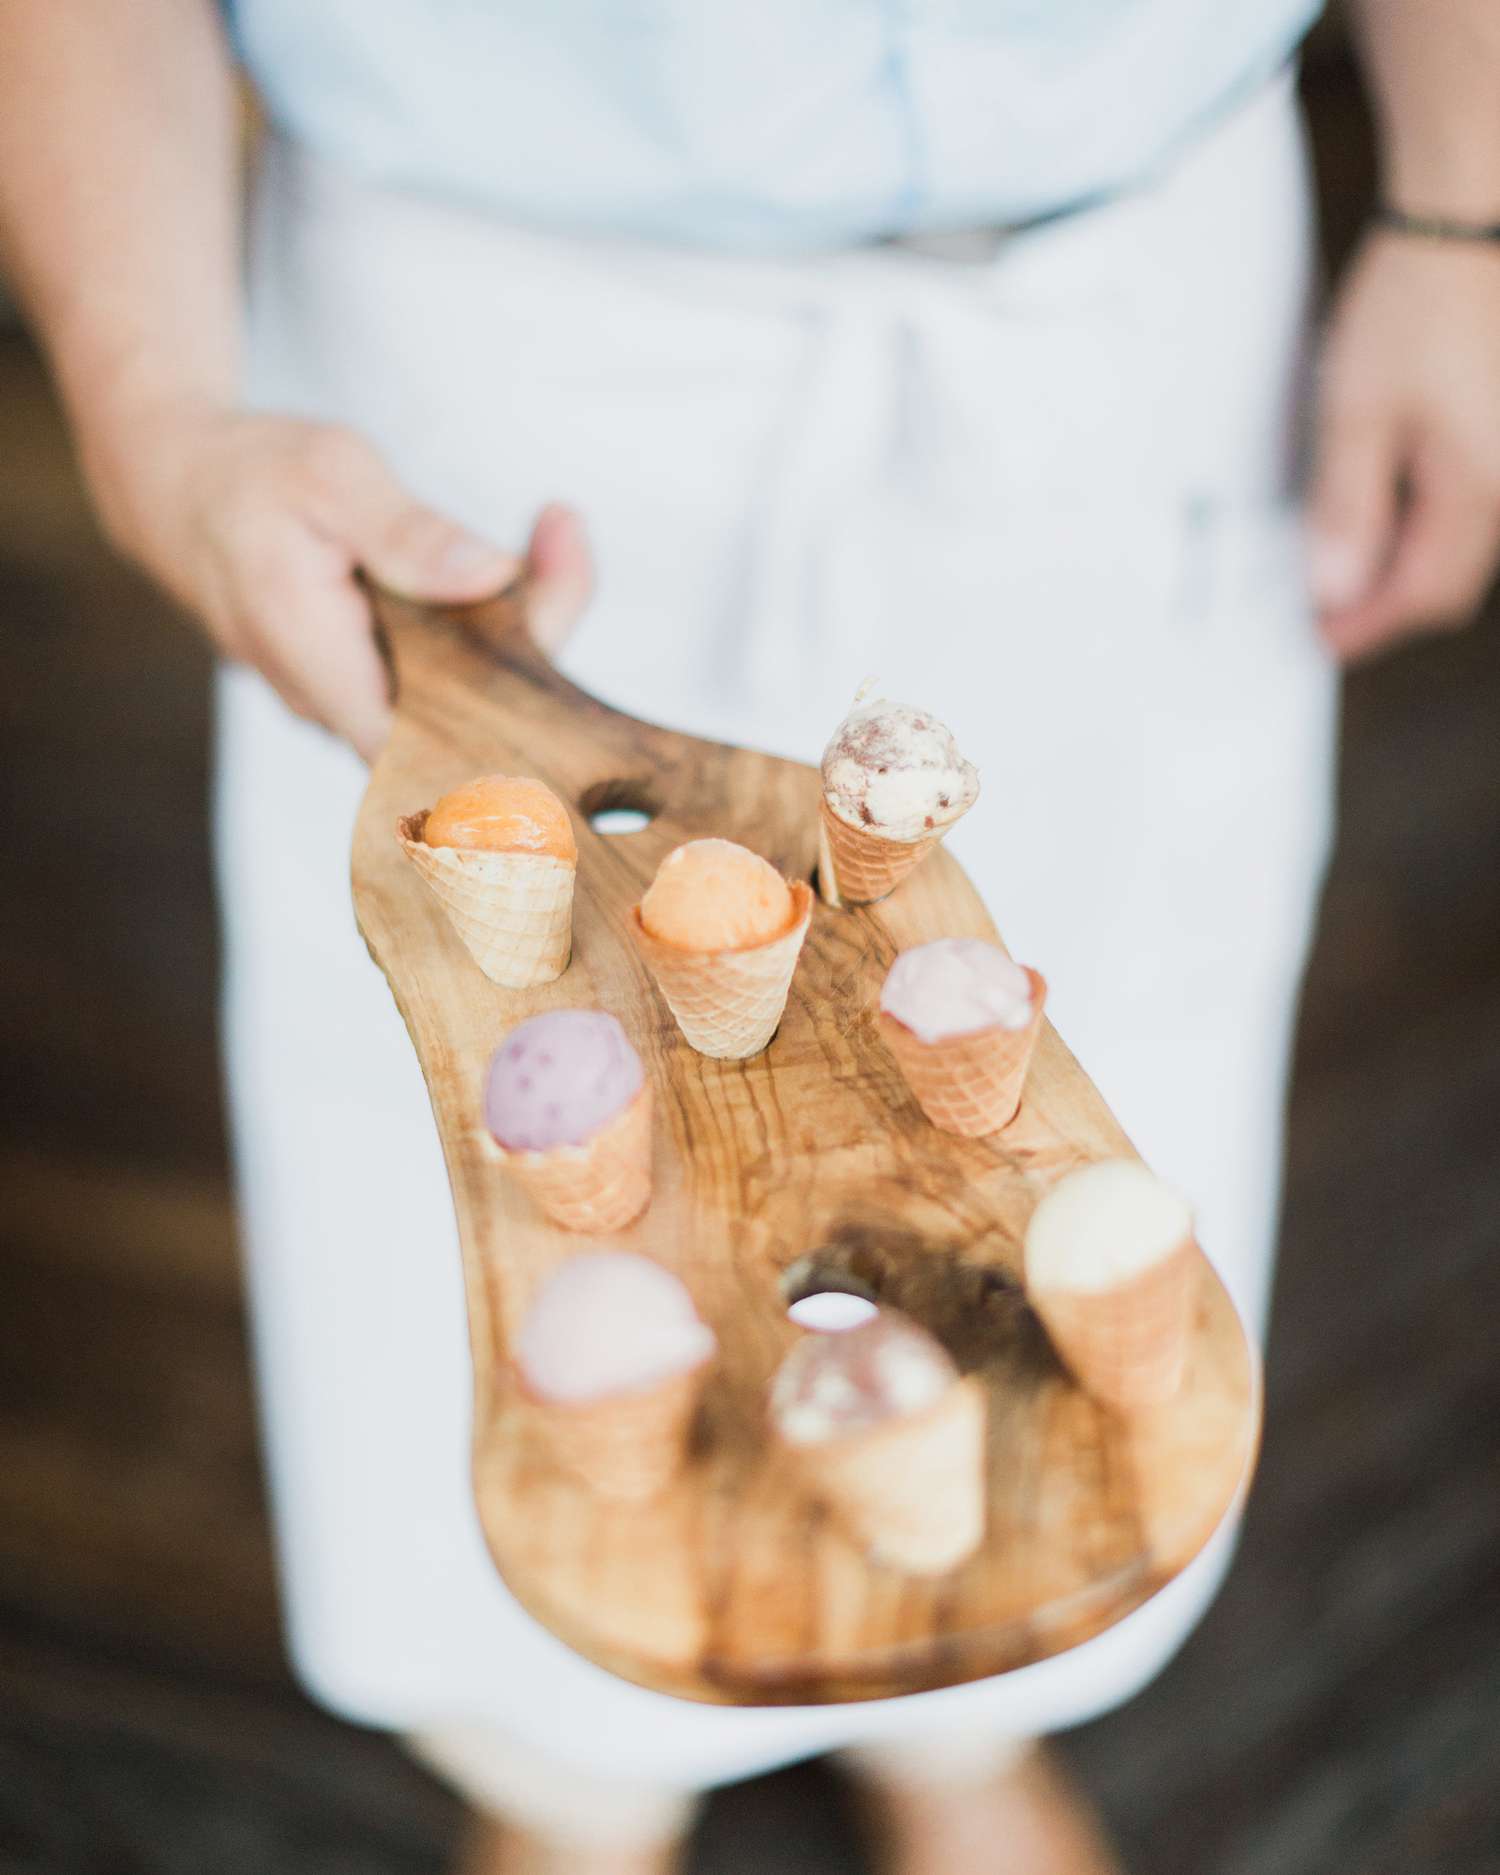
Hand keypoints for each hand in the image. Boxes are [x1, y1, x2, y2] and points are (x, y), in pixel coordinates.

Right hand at [83, 399, 593, 758]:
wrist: (178, 486)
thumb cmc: (247, 476)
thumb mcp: (329, 475)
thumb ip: (407, 531)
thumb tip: (487, 573)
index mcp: (317, 660)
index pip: (424, 749)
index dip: (499, 723)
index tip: (554, 645)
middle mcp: (331, 702)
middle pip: (458, 718)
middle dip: (532, 640)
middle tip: (564, 536)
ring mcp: (345, 699)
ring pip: (454, 697)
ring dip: (515, 631)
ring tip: (555, 534)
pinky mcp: (362, 680)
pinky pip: (438, 673)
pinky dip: (484, 627)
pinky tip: (522, 561)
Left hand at [1310, 230, 1499, 662]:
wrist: (1464, 220)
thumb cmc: (1417, 302)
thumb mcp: (1355, 414)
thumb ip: (1345, 509)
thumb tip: (1336, 586)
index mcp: (1479, 486)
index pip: (1423, 593)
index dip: (1367, 624)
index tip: (1324, 640)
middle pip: (1450, 579)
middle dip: (1388, 602)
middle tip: (1329, 608)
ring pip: (1465, 543)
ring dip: (1408, 561)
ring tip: (1351, 555)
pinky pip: (1476, 501)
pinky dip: (1429, 519)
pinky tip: (1392, 501)